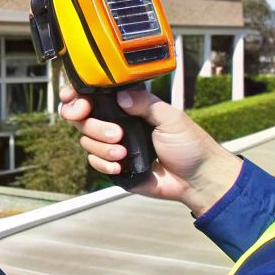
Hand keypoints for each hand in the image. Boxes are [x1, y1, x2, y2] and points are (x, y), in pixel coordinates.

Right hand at [59, 83, 243, 215]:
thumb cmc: (189, 145)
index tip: (77, 103)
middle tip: (116, 134)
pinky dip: (104, 164)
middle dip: (94, 125)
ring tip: (123, 153)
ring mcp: (114, 145)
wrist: (197, 179)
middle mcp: (118, 123)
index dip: (79, 97)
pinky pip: (94, 162)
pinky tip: (120, 166)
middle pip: (84, 118)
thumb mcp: (170, 118)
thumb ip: (145, 103)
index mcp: (130, 107)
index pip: (97, 96)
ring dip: (102, 147)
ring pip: (87, 141)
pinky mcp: (115, 166)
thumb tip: (120, 95)